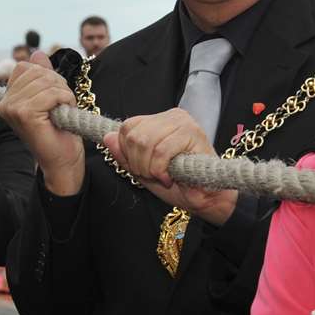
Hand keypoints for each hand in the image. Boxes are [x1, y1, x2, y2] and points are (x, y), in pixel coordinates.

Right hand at [0, 52, 86, 194]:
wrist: (64, 160)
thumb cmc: (58, 131)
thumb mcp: (50, 96)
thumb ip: (42, 75)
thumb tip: (37, 52)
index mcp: (7, 98)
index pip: (26, 66)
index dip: (47, 76)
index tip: (54, 97)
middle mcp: (5, 102)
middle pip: (37, 71)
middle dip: (57, 84)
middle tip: (61, 105)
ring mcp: (12, 109)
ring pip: (46, 81)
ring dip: (63, 93)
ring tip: (62, 111)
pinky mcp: (25, 114)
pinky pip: (51, 93)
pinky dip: (65, 100)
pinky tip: (63, 114)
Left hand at [103, 107, 236, 224]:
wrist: (207, 198)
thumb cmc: (179, 184)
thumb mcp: (145, 170)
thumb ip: (126, 156)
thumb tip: (107, 138)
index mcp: (160, 120)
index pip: (128, 126)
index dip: (127, 153)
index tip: (142, 169)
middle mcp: (172, 116)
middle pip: (133, 135)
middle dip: (137, 163)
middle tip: (153, 176)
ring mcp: (184, 122)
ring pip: (145, 142)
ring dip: (149, 168)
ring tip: (162, 177)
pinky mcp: (193, 133)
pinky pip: (161, 151)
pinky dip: (160, 169)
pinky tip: (170, 178)